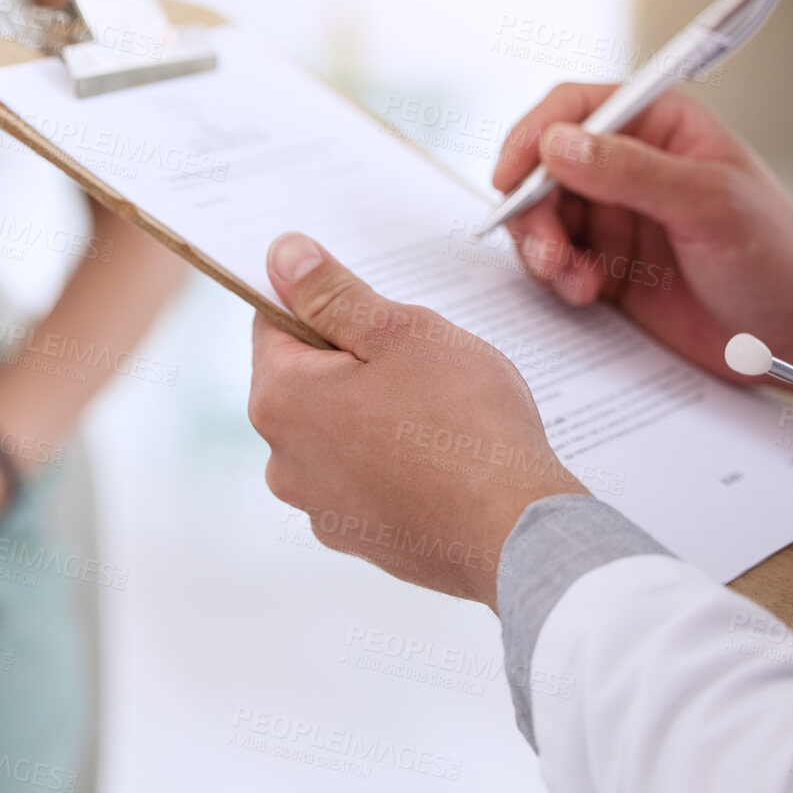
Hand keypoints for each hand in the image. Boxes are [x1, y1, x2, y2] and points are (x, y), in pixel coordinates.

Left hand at [249, 233, 584, 608]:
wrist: (519, 535)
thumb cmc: (464, 425)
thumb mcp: (399, 333)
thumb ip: (332, 292)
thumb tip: (281, 256)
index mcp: (279, 400)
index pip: (274, 323)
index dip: (320, 300)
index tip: (366, 301)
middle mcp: (282, 459)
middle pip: (307, 379)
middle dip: (354, 359)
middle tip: (420, 360)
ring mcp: (319, 505)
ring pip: (339, 430)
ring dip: (375, 411)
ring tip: (440, 412)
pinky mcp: (360, 536)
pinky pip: (366, 477)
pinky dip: (394, 461)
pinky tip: (443, 459)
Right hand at [491, 84, 792, 402]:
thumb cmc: (775, 256)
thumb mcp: (708, 205)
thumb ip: (631, 171)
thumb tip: (557, 144)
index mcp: (659, 125)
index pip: (576, 108)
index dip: (534, 136)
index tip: (511, 176)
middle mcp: (627, 164)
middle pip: (544, 167)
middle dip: (533, 209)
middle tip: (546, 250)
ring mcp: (613, 214)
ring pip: (540, 215)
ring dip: (542, 247)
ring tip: (570, 278)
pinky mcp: (604, 261)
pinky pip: (553, 258)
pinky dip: (555, 275)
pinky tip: (585, 291)